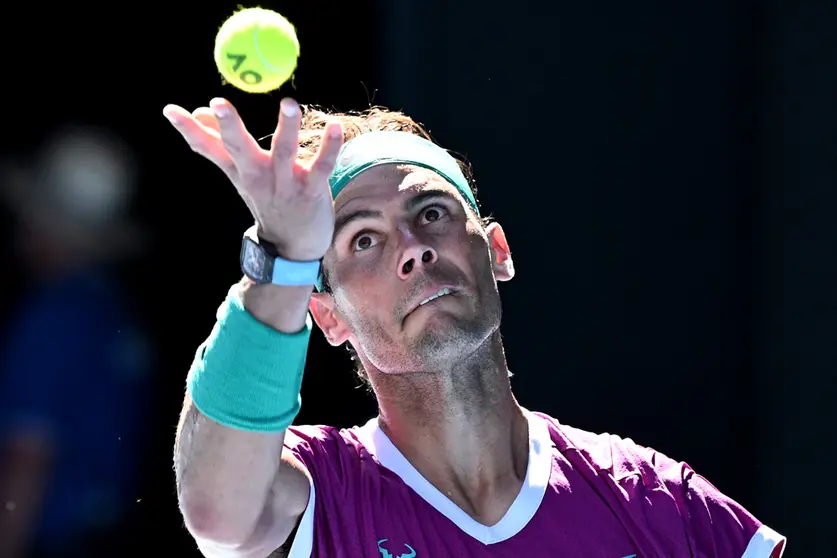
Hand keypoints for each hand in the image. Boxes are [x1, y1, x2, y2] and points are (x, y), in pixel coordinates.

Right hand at [163, 97, 342, 260]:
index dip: (189, 130)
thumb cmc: (267, 200)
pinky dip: (330, 147)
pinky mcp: (312, 190)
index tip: (170, 110)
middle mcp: (258, 175)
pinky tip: (336, 128)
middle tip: (218, 103)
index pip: (209, 147)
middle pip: (240, 148)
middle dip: (229, 126)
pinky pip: (322, 166)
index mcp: (240, 169)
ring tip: (289, 103)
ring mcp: (285, 183)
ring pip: (284, 152)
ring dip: (287, 128)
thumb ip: (219, 143)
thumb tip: (197, 112)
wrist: (292, 246)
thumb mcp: (239, 174)